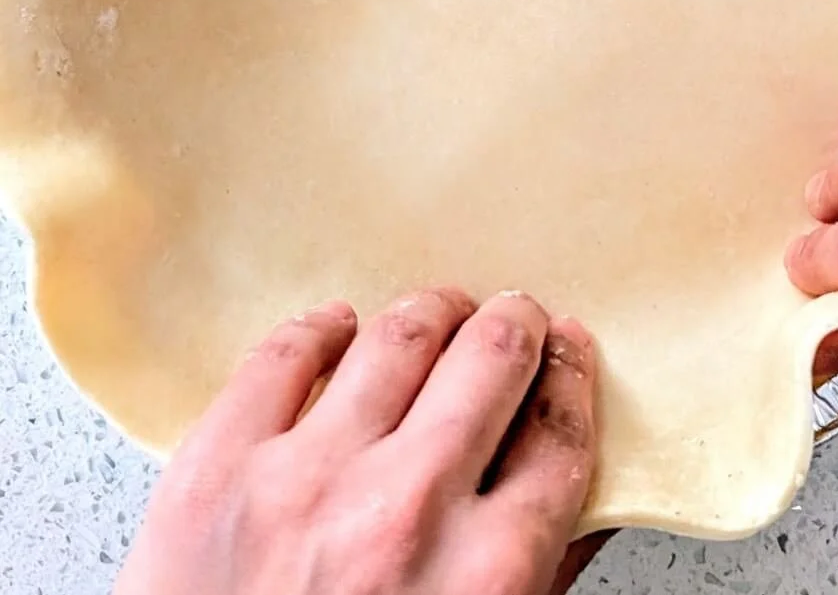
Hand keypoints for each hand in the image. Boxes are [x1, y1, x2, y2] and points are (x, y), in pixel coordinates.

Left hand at [116, 289, 604, 594]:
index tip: (566, 352)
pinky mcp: (216, 472)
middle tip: (512, 318)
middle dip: (516, 325)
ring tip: (437, 315)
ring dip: (434, 312)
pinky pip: (283, 355)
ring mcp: (304, 483)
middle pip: (493, 359)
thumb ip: (536, 575)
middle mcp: (403, 514)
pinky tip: (340, 328)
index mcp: (483, 576)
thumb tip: (578, 491)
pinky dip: (323, 328)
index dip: (571, 375)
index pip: (557, 431)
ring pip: (399, 336)